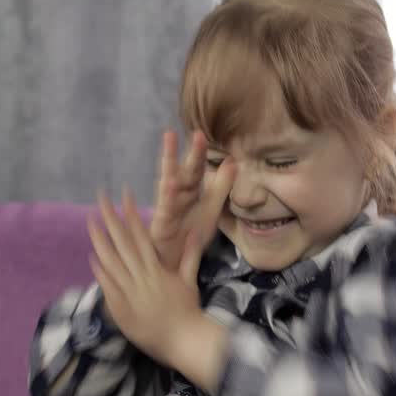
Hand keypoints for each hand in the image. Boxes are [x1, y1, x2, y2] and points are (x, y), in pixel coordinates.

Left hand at [88, 187, 229, 389]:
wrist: (184, 340)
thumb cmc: (188, 311)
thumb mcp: (189, 281)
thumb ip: (190, 255)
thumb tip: (195, 231)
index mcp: (158, 268)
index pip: (141, 235)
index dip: (132, 214)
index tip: (124, 195)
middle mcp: (142, 276)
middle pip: (123, 242)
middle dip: (111, 218)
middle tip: (100, 197)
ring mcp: (130, 292)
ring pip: (112, 261)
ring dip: (99, 240)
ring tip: (90, 221)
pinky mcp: (122, 308)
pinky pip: (108, 286)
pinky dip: (100, 271)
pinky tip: (91, 257)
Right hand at [150, 131, 235, 271]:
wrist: (177, 262)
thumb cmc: (190, 234)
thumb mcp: (211, 209)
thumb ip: (221, 187)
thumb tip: (232, 160)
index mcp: (191, 191)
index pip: (197, 168)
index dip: (199, 152)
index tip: (201, 134)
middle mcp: (178, 195)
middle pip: (185, 170)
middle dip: (189, 153)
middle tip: (195, 133)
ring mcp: (168, 207)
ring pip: (170, 181)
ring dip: (170, 162)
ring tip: (169, 142)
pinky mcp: (162, 222)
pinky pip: (166, 207)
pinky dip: (168, 195)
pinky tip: (170, 183)